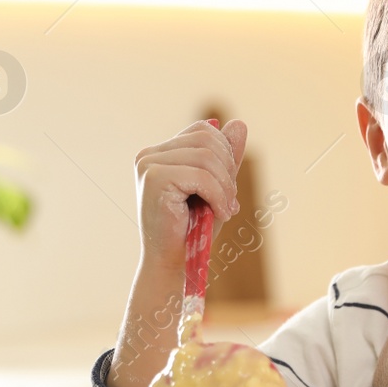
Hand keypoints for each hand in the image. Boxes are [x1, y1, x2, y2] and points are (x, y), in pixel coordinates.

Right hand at [133, 119, 246, 273]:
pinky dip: (218, 195)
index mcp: (160, 153)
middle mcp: (149, 154)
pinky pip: (201, 175)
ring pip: (207, 156)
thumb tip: (239, 123)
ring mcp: (148, 164)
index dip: (225, 156)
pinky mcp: (154, 178)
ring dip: (225, 186)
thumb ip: (225, 157)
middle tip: (229, 202)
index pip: (204, 131)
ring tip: (225, 210)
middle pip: (207, 139)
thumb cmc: (193, 229)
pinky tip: (220, 213)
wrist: (173, 263)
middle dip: (227, 171)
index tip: (226, 190)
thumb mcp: (216, 187)